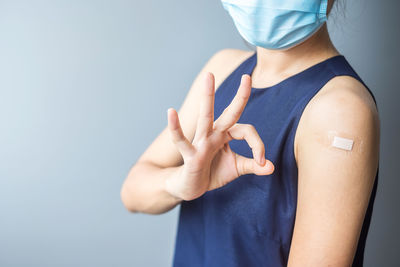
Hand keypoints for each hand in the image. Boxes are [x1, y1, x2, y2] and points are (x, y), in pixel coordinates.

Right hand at [165, 72, 273, 200]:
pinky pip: (181, 140)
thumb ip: (253, 165)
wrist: (190, 186)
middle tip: (247, 77)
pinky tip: (171, 112)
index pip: (246, 131)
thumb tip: (272, 167)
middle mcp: (214, 133)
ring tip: (208, 75)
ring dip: (208, 97)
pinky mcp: (190, 155)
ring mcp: (201, 142)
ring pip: (206, 117)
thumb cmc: (212, 172)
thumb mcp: (236, 168)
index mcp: (225, 134)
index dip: (258, 146)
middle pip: (229, 113)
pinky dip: (175, 127)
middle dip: (239, 96)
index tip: (262, 162)